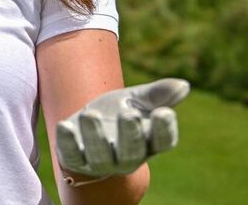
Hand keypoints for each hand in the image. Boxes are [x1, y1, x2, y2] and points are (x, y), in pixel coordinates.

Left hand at [56, 78, 190, 182]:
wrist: (86, 125)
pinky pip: (72, 156)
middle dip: (130, 134)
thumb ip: (158, 94)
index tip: (163, 112)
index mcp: (148, 142)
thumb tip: (184, 86)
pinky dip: (68, 142)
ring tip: (90, 113)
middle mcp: (127, 157)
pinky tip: (64, 125)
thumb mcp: (136, 99)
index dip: (165, 130)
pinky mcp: (76, 161)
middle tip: (128, 114)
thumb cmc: (117, 111)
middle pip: (132, 152)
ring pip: (100, 156)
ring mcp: (101, 162)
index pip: (163, 141)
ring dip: (95, 136)